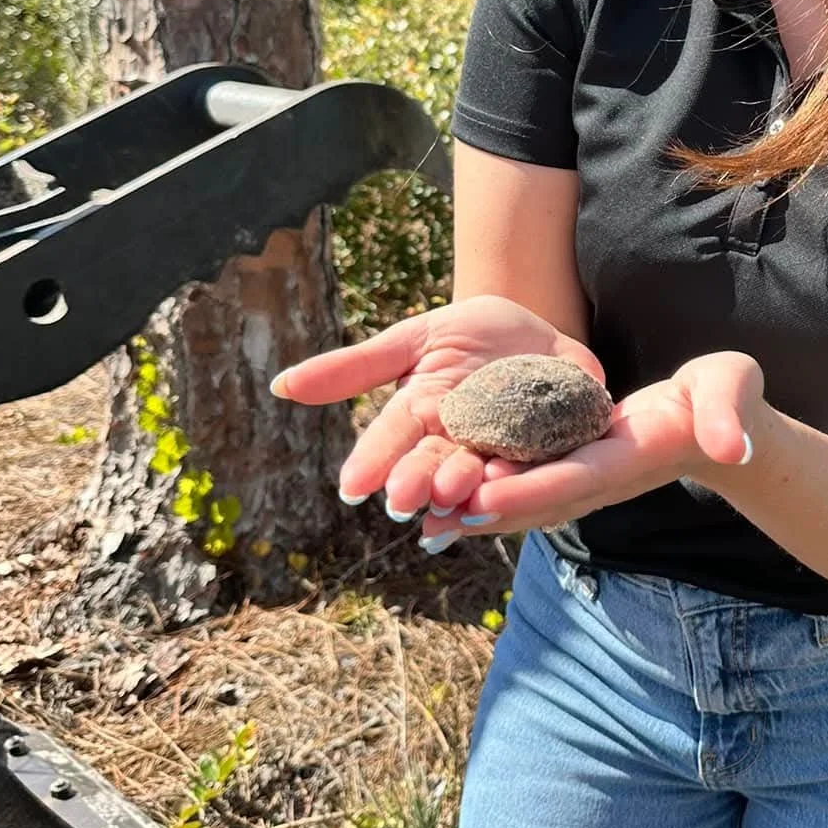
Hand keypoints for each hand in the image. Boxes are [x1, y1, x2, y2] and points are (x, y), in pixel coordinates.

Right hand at [270, 296, 604, 522]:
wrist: (541, 327)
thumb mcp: (415, 338)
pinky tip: (508, 482)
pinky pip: (533, 464)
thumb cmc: (473, 333)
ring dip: (463, 486)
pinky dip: (520, 475)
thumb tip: (280, 386)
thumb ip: (356, 366)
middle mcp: (456, 443)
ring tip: (449, 492)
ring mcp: (500, 449)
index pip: (390, 439)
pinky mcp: (547, 448)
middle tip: (403, 500)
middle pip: (431, 464)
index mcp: (421, 416)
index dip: (374, 462)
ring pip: (478, 474)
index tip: (352, 487)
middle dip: (417, 481)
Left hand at [420, 350, 764, 549]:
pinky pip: (520, 487)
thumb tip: (733, 447)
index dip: (529, 491)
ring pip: (519, 499)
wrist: (717, 422)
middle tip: (426, 513)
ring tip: (415, 512)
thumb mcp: (730, 392)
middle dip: (481, 509)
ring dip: (470, 510)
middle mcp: (599, 477)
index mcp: (631, 458)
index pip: (575, 479)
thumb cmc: (724, 397)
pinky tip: (437, 498)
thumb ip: (728, 419)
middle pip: (532, 498)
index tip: (483, 500)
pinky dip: (480, 496)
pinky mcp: (572, 468)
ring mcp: (584, 478)